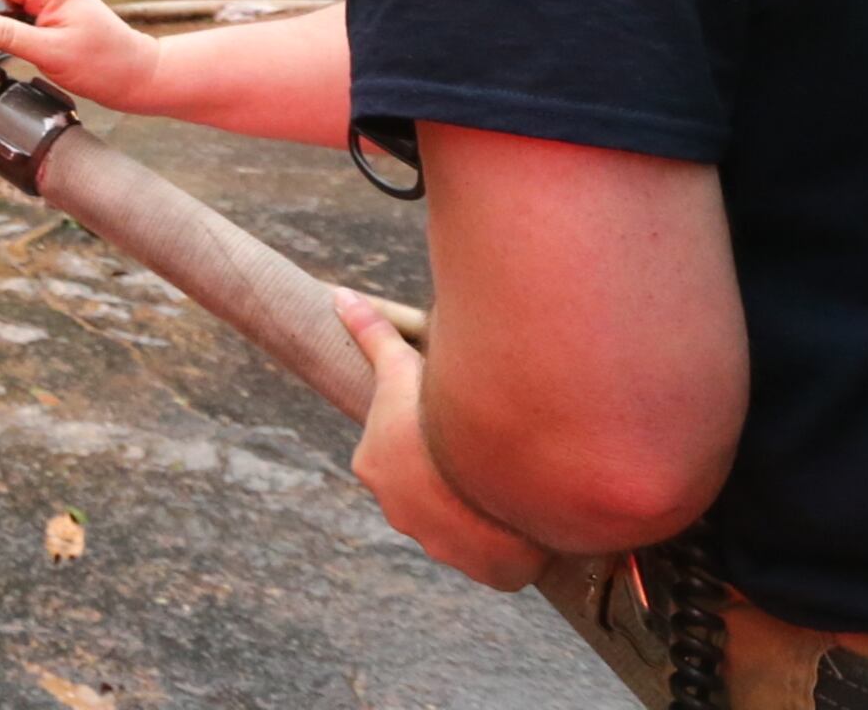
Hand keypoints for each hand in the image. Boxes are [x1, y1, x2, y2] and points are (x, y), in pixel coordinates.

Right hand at [0, 0, 161, 111]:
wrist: (137, 77)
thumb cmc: (103, 63)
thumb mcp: (49, 51)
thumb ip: (6, 34)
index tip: (6, 38)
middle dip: (3, 26)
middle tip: (30, 48)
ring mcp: (52, 0)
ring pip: (9, 12)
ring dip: (16, 35)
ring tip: (43, 52)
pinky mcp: (54, 16)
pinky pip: (23, 23)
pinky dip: (26, 39)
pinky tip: (45, 52)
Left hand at [334, 291, 549, 591]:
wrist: (497, 491)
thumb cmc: (442, 422)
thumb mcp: (402, 370)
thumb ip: (373, 335)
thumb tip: (337, 296)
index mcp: (374, 465)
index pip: (399, 441)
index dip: (428, 423)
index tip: (454, 415)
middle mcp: (397, 510)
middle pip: (427, 480)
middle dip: (451, 466)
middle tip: (485, 444)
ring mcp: (439, 543)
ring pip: (463, 514)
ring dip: (482, 499)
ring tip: (511, 475)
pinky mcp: (485, 570)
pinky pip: (497, 546)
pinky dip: (511, 529)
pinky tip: (530, 508)